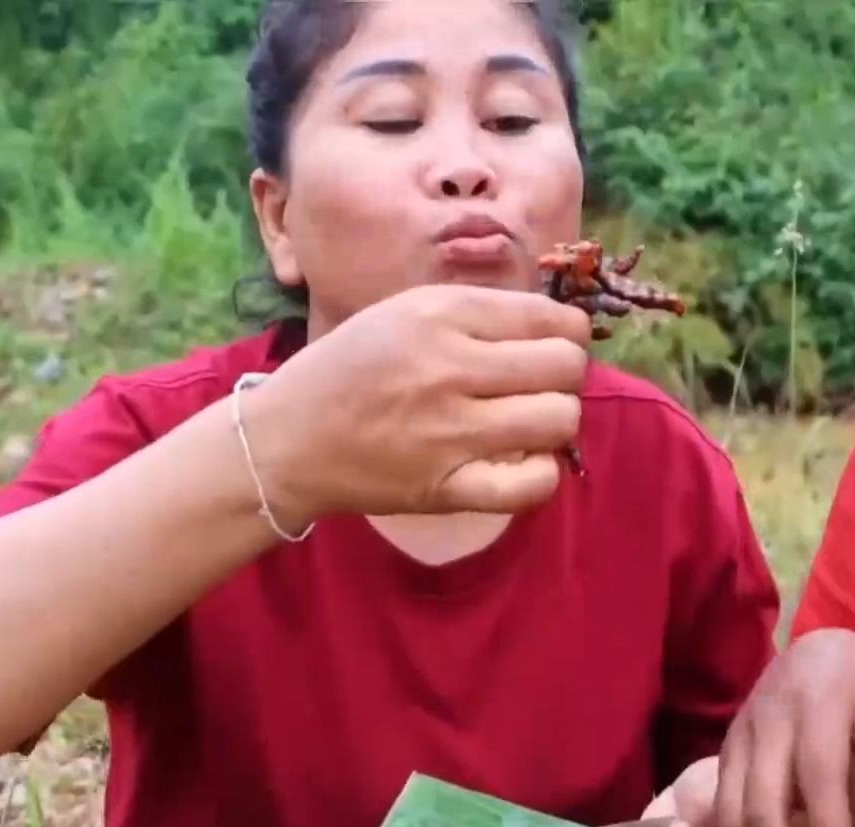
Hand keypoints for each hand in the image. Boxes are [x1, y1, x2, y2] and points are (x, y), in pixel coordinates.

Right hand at [243, 284, 593, 519]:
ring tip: (531, 423)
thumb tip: (554, 327)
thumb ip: (476, 314)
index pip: (550, 319)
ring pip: (559, 420)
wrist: (286, 440)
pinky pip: (533, 484)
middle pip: (565, 367)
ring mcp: (451, 430)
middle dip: (566, 376)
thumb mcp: (404, 312)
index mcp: (441, 314)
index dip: (568, 335)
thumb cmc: (349, 370)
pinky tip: (523, 463)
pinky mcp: (448, 486)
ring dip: (557, 422)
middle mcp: (451, 366)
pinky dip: (542, 474)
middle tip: (542, 387)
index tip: (552, 347)